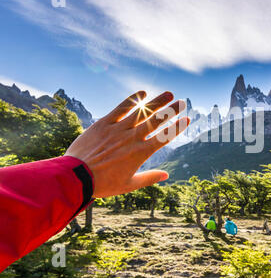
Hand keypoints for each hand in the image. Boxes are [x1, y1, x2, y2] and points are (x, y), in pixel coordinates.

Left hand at [65, 91, 188, 197]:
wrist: (75, 176)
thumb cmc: (103, 183)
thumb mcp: (129, 184)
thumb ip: (149, 178)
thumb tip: (166, 175)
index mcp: (140, 153)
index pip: (165, 137)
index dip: (178, 127)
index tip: (188, 119)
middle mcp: (132, 138)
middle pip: (157, 121)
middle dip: (172, 110)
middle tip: (182, 101)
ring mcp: (118, 129)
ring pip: (142, 112)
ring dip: (157, 102)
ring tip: (169, 94)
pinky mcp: (104, 123)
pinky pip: (121, 108)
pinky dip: (132, 100)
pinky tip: (143, 93)